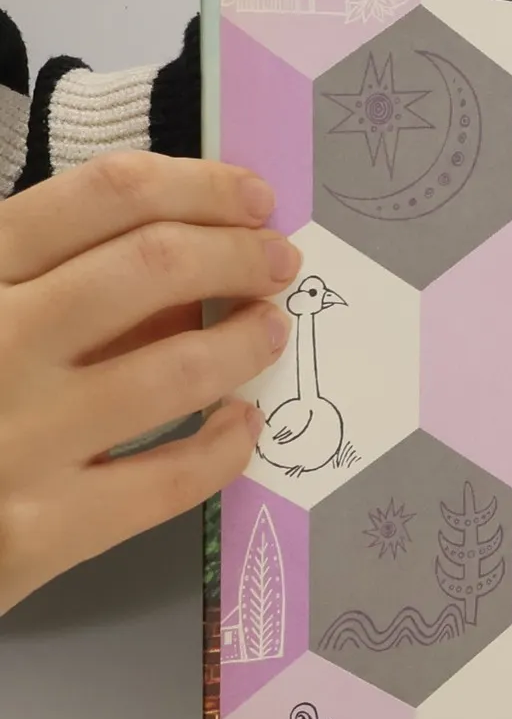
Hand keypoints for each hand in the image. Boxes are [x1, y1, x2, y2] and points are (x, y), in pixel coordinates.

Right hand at [0, 153, 297, 612]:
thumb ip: (53, 280)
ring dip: (246, 342)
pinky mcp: (38, 531)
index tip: (254, 199)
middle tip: (279, 263)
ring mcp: (18, 438)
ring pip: (178, 370)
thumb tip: (185, 267)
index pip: (107, 197)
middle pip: (156, 266)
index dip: (201, 187)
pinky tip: (241, 424)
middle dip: (240, 255)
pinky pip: (169, 480)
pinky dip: (225, 446)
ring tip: (269, 331)